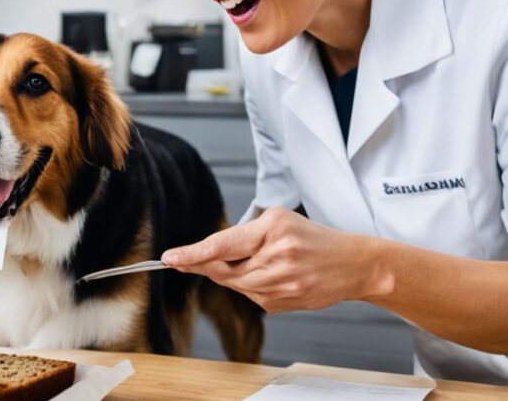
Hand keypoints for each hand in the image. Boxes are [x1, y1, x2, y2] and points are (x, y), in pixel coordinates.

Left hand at [161, 207, 384, 312]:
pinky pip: (249, 295)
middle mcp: (276, 259)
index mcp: (273, 231)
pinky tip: (266, 276)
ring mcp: (279, 285)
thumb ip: (244, 234)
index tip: (169, 258)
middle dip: (200, 265)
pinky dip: (248, 285)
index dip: (193, 253)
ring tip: (250, 262)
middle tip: (180, 260)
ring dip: (229, 274)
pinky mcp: (281, 304)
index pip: (223, 245)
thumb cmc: (314, 238)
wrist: (354, 265)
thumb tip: (208, 252)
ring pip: (233, 284)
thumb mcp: (279, 220)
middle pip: (222, 269)